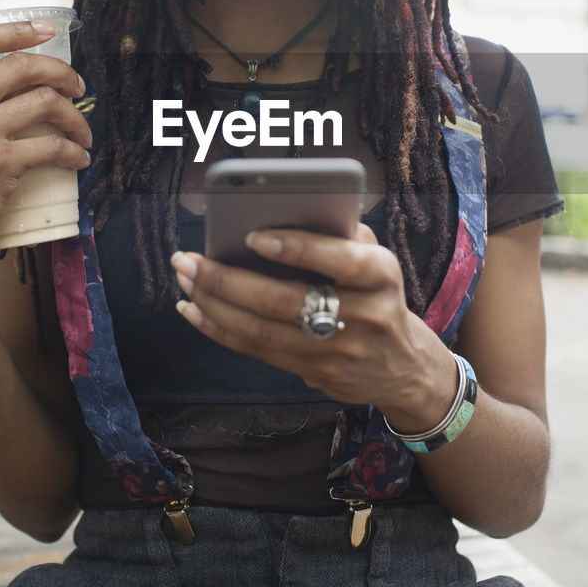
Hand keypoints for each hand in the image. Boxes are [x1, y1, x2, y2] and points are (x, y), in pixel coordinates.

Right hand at [0, 20, 91, 296]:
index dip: (15, 30)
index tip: (46, 30)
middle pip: (21, 67)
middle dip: (61, 71)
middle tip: (78, 86)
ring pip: (45, 102)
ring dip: (75, 116)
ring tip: (83, 131)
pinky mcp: (0, 165)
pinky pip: (52, 146)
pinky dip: (74, 151)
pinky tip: (79, 158)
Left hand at [171, 224, 456, 423]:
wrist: (402, 366)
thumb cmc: (377, 294)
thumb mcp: (377, 259)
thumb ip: (341, 234)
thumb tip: (281, 212)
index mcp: (380, 275)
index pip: (338, 259)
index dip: (296, 248)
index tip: (252, 236)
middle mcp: (362, 316)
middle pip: (283, 301)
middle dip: (227, 279)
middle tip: (189, 259)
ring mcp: (336, 351)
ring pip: (262, 331)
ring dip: (213, 304)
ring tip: (184, 277)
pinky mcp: (314, 374)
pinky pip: (256, 350)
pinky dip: (218, 329)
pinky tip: (193, 309)